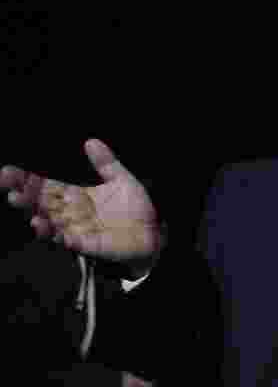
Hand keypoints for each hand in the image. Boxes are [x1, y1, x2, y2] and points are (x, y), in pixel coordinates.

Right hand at [1, 139, 162, 272]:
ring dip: (40, 221)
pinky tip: (52, 232)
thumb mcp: (122, 181)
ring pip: (52, 225)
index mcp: (75, 196)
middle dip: (26, 199)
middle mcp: (71, 213)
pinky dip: (61, 238)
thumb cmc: (136, 209)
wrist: (154, 235)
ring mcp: (78, 230)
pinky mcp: (89, 246)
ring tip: (32, 217)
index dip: (26, 181)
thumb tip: (91, 141)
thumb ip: (107, 163)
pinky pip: (71, 243)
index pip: (46, 187)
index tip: (7, 172)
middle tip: (11, 192)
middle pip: (43, 205)